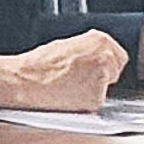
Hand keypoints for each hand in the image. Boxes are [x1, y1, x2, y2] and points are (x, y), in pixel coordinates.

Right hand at [0, 30, 127, 112]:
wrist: (25, 80)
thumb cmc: (38, 64)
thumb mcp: (68, 45)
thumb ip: (88, 50)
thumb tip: (94, 58)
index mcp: (99, 40)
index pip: (118, 56)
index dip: (105, 65)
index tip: (95, 70)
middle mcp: (105, 57)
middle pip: (115, 72)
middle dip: (102, 77)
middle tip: (80, 80)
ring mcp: (102, 79)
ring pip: (105, 89)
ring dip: (92, 90)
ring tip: (69, 87)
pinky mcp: (95, 99)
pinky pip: (96, 103)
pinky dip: (85, 103)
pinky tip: (68, 96)